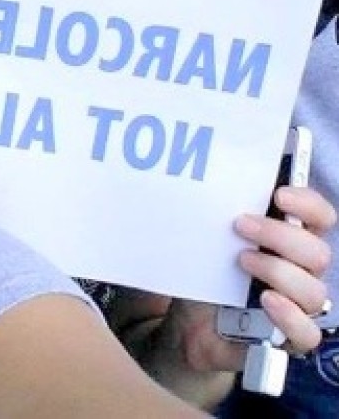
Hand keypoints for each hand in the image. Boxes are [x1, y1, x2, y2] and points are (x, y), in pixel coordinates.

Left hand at [117, 186, 333, 406]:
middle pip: (318, 252)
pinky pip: (307, 333)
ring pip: (313, 290)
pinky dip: (289, 316)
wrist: (191, 318)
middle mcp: (302, 270)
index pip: (321, 217)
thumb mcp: (212, 236)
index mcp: (291, 238)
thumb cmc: (209, 268)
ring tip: (242, 260)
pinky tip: (267, 301)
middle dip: (279, 235)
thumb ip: (222, 211)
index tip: (280, 194)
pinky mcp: (289, 337)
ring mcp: (299, 305)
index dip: (309, 204)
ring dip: (277, 270)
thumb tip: (212, 177)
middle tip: (240, 224)